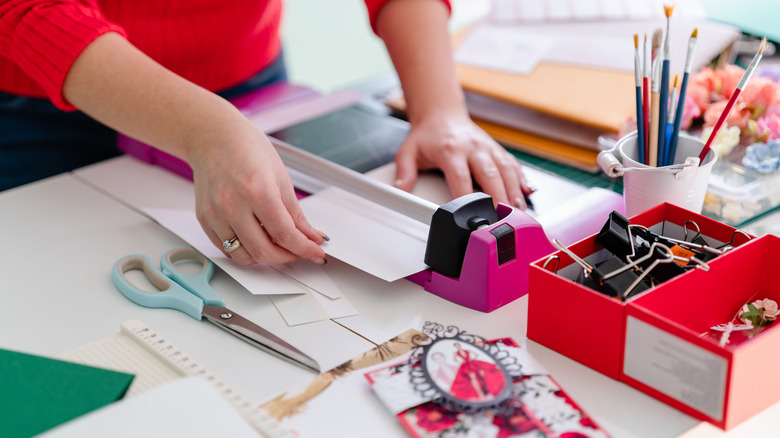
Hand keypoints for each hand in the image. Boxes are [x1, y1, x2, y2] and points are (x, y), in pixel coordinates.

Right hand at [189, 118, 326, 265]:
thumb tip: (311, 236)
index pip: (285, 235)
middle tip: (297, 251)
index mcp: (257, 192)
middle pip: (263, 251)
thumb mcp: (281, 178)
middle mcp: (233, 205)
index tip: (315, 253)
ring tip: (275, 245)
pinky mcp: (204, 219)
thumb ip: (296, 214)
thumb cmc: (247, 149)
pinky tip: (255, 238)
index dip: (304, 249)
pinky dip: (243, 250)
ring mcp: (215, 214)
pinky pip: (225, 248)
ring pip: (242, 256)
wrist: (214, 137)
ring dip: (263, 257)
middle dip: (286, 257)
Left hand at [392, 113, 532, 208]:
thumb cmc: (426, 136)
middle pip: (490, 175)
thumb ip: (404, 173)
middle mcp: (473, 147)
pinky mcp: (496, 149)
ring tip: (520, 212)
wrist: (441, 113)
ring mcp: (487, 147)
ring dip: (514, 191)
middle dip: (499, 198)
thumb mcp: (408, 152)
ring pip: (506, 170)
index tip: (472, 215)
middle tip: (505, 220)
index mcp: (451, 150)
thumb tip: (399, 191)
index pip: (461, 177)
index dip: (467, 198)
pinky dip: (521, 179)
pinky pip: (512, 164)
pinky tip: (527, 193)